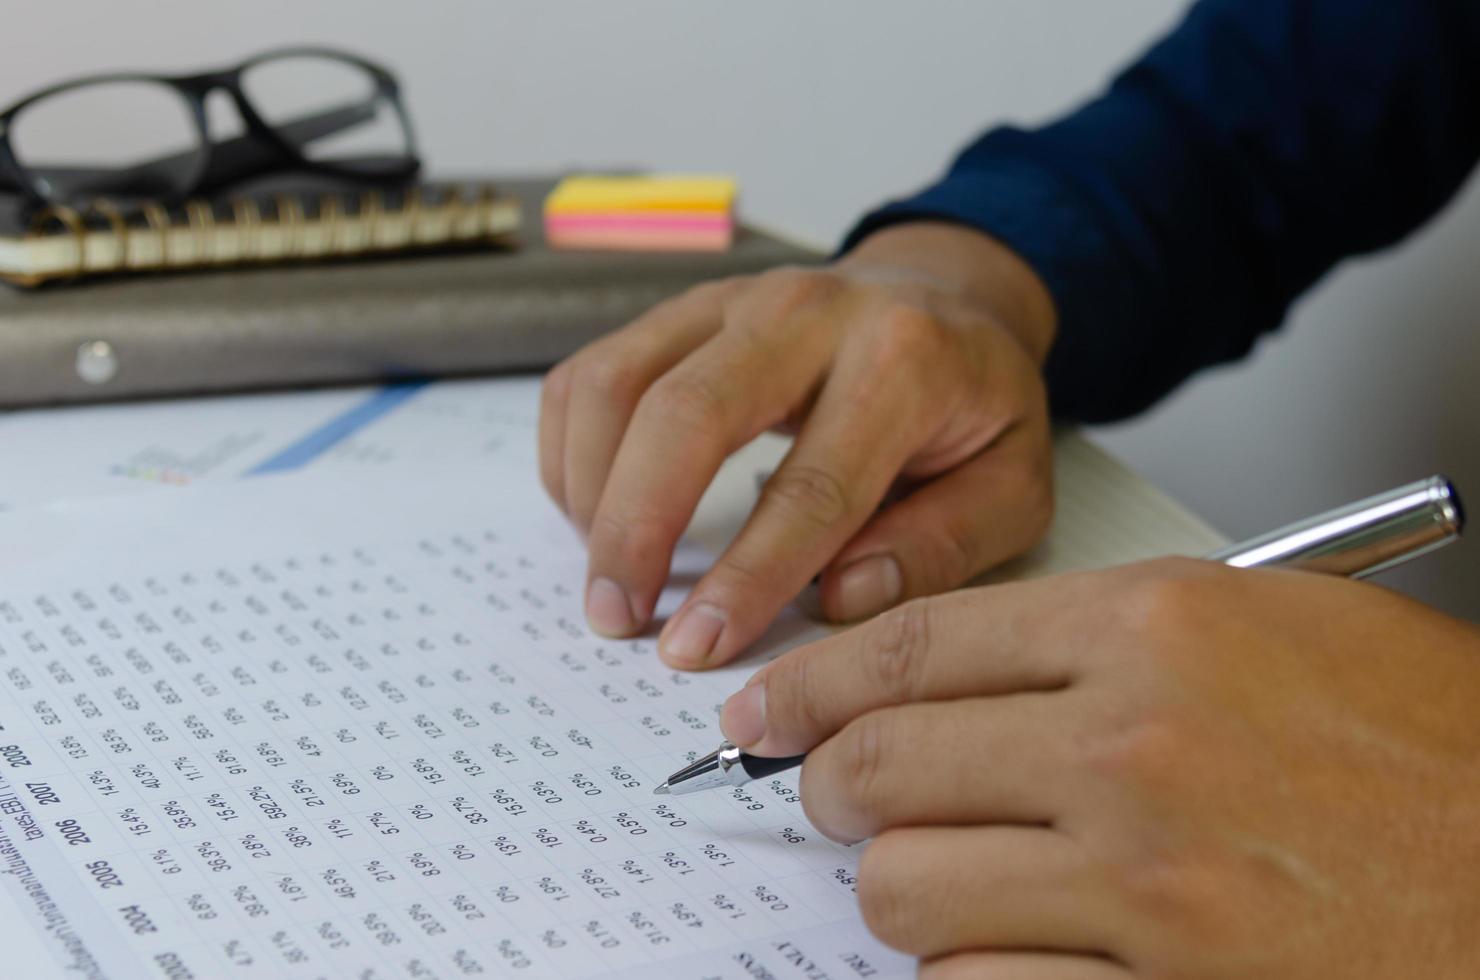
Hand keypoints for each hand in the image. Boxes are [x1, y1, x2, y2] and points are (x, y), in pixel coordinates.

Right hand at [539, 222, 1056, 668]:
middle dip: (636, 527)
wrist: (943, 296)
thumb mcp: (1012, 482)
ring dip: (591, 493)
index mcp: (904, 361)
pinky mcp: (678, 310)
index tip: (696, 649)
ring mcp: (730, 301)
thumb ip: (942, 544)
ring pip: (618, 385)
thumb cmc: (971, 404)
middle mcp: (805, 313)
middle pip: (687, 413)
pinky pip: (591, 374)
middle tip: (616, 618)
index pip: (812, 486)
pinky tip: (595, 517)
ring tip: (607, 579)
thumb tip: (838, 599)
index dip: (747, 577)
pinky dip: (572, 454)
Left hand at [720, 559, 1479, 977]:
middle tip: (827, 792)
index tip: (762, 707)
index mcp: (1159, 629)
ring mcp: (1149, 888)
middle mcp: (1137, 749)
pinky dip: (968, 974)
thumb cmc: (1426, 749)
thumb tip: (949, 687)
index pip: (914, 646)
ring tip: (938, 876)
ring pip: (905, 889)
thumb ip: (1101, 643)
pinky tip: (1012, 951)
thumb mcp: (1272, 626)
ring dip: (899, 885)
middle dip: (825, 783)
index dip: (811, 680)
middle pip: (881, 764)